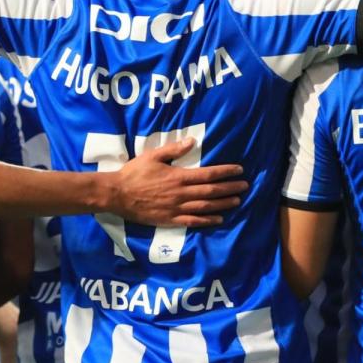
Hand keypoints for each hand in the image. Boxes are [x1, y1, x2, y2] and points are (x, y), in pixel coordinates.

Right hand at [110, 138, 245, 226]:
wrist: (118, 194)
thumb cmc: (134, 173)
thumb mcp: (153, 156)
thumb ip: (173, 150)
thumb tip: (192, 141)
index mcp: (179, 176)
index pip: (208, 174)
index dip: (226, 172)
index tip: (239, 170)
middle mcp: (181, 193)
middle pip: (212, 191)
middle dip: (230, 188)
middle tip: (245, 186)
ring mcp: (177, 208)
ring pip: (206, 206)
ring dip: (223, 204)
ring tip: (237, 201)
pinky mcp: (171, 220)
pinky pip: (193, 221)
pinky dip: (208, 221)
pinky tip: (219, 219)